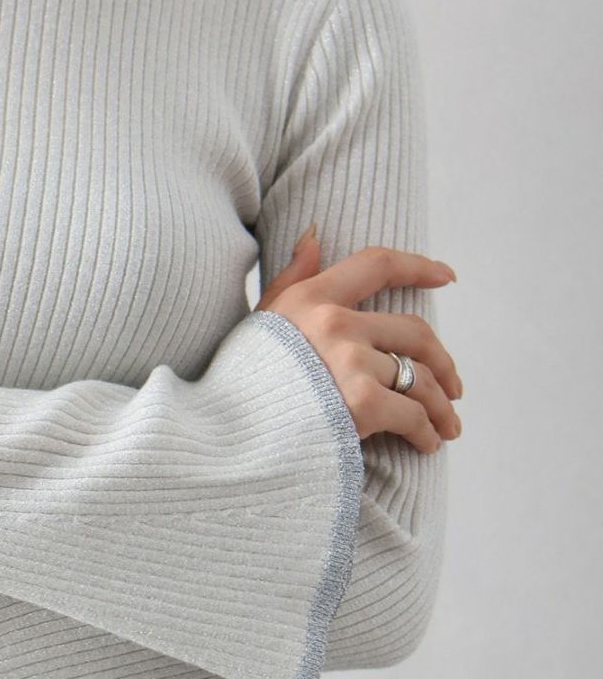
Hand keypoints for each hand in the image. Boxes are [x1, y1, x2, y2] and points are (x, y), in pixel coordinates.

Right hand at [255, 224, 463, 453]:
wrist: (226, 435)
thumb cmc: (241, 381)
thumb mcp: (262, 320)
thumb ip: (290, 279)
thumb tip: (314, 235)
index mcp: (311, 298)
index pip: (377, 265)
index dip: (418, 268)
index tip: (446, 276)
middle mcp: (336, 323)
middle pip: (415, 333)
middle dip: (443, 363)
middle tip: (453, 388)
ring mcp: (351, 361)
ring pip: (421, 379)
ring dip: (440, 407)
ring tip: (446, 426)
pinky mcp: (363, 402)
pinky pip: (413, 415)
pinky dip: (427, 432)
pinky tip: (428, 443)